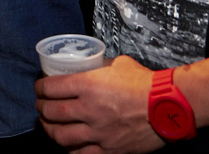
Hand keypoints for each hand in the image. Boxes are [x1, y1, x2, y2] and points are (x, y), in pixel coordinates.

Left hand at [36, 55, 163, 153]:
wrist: (169, 106)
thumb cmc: (146, 83)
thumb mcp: (119, 64)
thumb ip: (101, 67)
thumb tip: (92, 67)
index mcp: (89, 85)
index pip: (51, 88)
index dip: (40, 88)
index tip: (39, 88)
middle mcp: (89, 110)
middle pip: (51, 112)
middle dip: (41, 109)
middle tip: (40, 106)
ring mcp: (98, 132)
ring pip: (61, 136)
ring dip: (50, 130)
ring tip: (48, 125)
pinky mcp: (109, 149)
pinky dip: (70, 150)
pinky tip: (67, 145)